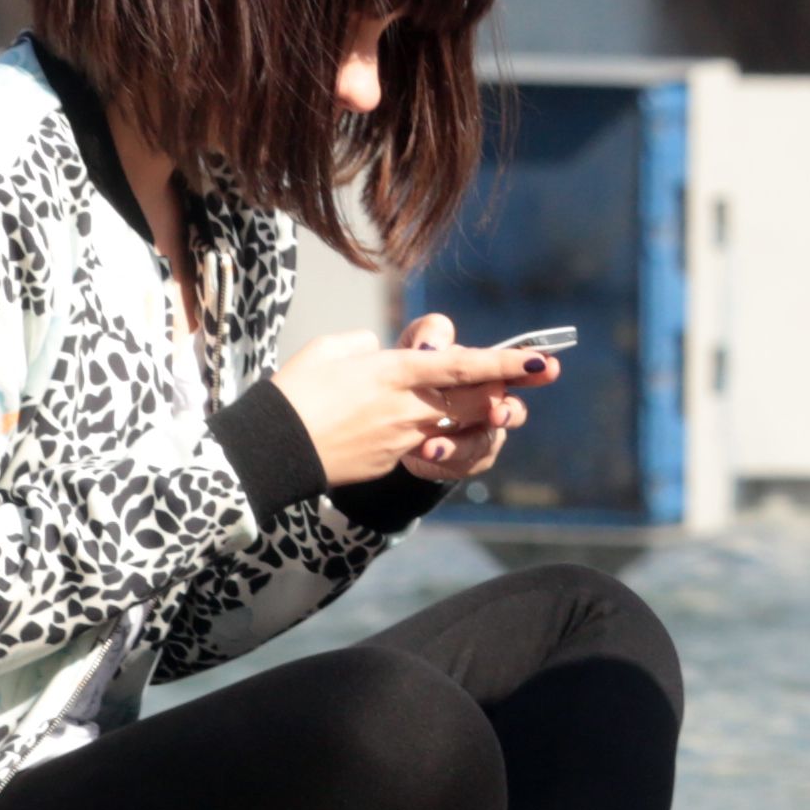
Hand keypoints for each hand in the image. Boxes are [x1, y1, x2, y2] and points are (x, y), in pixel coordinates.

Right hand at [273, 315, 548, 487]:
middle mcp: (407, 407)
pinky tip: (412, 428)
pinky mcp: (388, 462)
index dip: (507, 364)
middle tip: (527, 382)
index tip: (542, 361)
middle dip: (505, 391)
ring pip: (454, 425)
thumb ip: (368, 347)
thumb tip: (386, 355)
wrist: (267, 453)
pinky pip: (420, 444)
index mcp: (394, 372)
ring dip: (470, 416)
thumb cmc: (292, 392)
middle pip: (474, 400)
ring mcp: (400, 440)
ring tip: (484, 406)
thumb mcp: (330, 351)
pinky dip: (429, 435)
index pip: (464, 366)